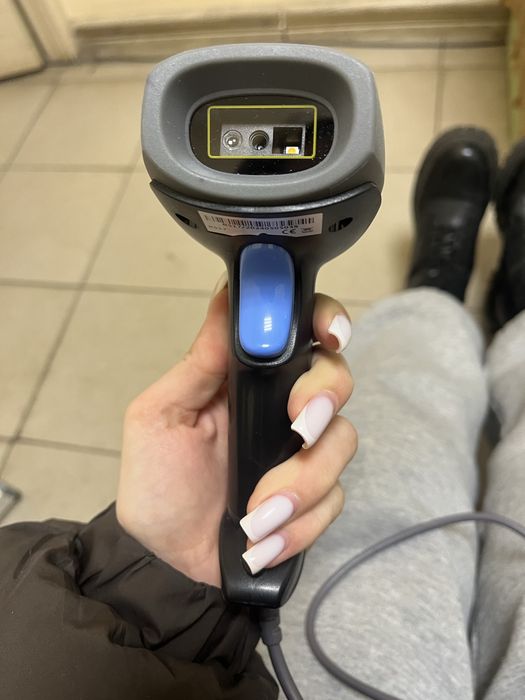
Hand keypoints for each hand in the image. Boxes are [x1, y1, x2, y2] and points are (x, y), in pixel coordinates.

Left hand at [116, 278, 356, 586]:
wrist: (167, 562)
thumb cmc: (157, 484)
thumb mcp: (161, 415)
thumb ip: (200, 361)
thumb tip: (228, 294)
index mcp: (247, 381)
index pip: (301, 334)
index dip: (327, 322)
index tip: (330, 335)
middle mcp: (281, 409)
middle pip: (336, 380)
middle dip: (324, 400)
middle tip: (297, 428)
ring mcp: (301, 453)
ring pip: (341, 444)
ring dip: (301, 485)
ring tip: (256, 516)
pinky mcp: (313, 498)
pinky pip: (333, 500)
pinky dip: (298, 524)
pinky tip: (261, 540)